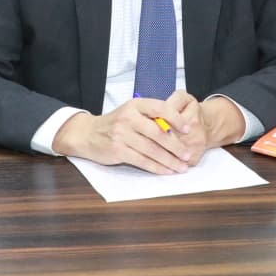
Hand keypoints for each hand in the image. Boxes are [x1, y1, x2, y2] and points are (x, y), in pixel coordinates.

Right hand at [51, 93, 246, 173]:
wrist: (86, 134)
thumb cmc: (116, 123)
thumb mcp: (132, 112)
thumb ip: (151, 117)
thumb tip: (177, 128)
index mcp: (136, 105)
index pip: (161, 108)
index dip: (177, 118)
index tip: (189, 129)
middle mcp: (129, 117)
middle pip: (158, 133)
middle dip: (176, 146)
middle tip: (188, 155)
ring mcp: (122, 134)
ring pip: (152, 149)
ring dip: (169, 160)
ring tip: (181, 167)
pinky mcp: (117, 150)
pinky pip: (141, 160)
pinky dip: (156, 167)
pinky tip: (166, 171)